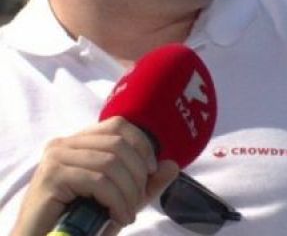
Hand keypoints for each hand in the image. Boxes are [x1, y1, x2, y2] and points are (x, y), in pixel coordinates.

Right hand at [10, 116, 178, 235]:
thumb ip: (145, 184)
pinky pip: (98, 181)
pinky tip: (119, 217)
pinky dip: (116, 200)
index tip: (151, 172)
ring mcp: (55, 157)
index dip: (141, 145)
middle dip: (137, 174)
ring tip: (128, 214)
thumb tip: (173, 165)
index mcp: (79, 142)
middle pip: (118, 143)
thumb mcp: (120, 199)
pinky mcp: (51, 176)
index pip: (119, 125)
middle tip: (138, 202)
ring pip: (110, 163)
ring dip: (128, 192)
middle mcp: (64, 143)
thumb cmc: (79, 224)